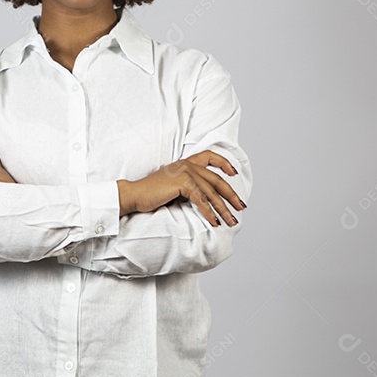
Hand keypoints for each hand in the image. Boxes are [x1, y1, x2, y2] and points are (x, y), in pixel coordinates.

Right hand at [117, 150, 245, 226]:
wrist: (135, 195)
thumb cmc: (151, 194)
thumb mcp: (173, 186)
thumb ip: (188, 186)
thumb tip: (205, 199)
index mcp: (185, 163)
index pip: (209, 156)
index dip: (224, 163)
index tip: (234, 173)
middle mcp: (187, 164)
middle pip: (216, 179)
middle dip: (231, 194)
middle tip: (241, 207)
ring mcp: (184, 172)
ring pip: (211, 192)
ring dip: (223, 208)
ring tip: (230, 221)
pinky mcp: (182, 183)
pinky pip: (201, 199)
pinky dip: (209, 212)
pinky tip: (214, 221)